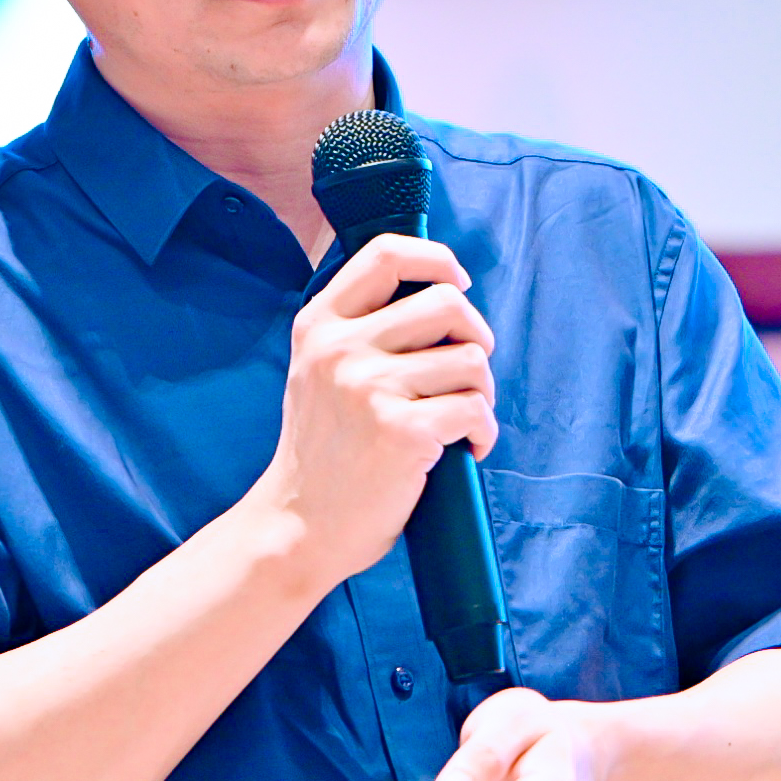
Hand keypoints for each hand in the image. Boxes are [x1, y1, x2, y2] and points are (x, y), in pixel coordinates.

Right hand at [252, 234, 494, 589]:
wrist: (298, 528)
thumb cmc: (323, 452)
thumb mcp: (319, 371)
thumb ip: (360, 329)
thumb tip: (444, 294)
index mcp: (320, 324)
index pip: (388, 253)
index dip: (438, 261)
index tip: (459, 285)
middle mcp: (340, 348)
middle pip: (448, 303)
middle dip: (476, 336)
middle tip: (466, 375)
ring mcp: (370, 388)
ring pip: (472, 359)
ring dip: (481, 392)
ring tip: (458, 420)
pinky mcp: (402, 431)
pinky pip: (476, 409)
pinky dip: (483, 432)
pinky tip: (465, 449)